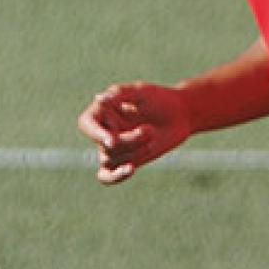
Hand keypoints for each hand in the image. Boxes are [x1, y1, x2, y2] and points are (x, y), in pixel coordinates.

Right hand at [76, 82, 192, 184]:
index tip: (111, 140)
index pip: (87, 123)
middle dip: (128, 141)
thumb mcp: (142, 91)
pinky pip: (106, 176)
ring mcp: (113, 147)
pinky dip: (114, 177)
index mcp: (103, 110)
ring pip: (111, 158)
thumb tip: (98, 98)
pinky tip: (130, 169)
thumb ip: (120, 93)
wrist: (181, 114)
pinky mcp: (124, 160)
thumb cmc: (160, 99)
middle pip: (105, 144)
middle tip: (149, 129)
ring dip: (135, 150)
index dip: (95, 134)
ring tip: (152, 135)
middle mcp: (104, 129)